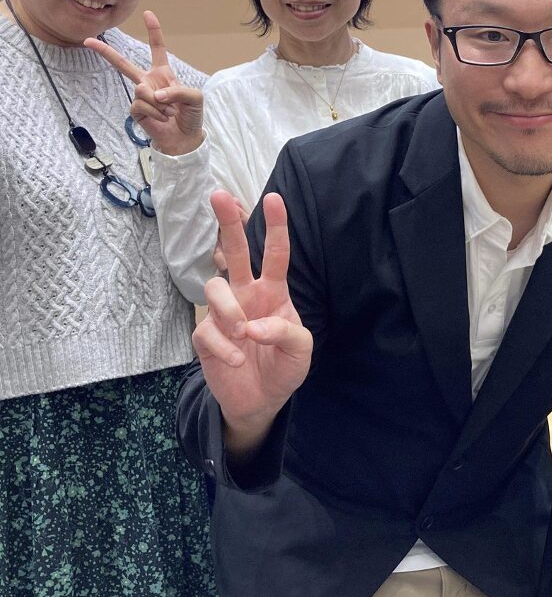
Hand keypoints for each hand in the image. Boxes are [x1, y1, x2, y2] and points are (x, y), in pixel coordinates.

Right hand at [85, 10, 204, 155]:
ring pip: (142, 90)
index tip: (148, 14)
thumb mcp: (195, 98)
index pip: (157, 49)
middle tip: (88, 40)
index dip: (154, 31)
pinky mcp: (136, 110)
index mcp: (164, 73)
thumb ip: (179, 91)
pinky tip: (162, 118)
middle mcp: (149, 81)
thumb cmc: (191, 115)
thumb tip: (155, 93)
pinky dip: (156, 112)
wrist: (185, 138)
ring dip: (161, 103)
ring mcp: (141, 95)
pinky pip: (141, 105)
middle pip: (124, 64)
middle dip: (106, 52)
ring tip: (170, 111)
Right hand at [195, 191, 312, 458]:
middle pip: (235, 251)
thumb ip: (285, 333)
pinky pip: (208, 330)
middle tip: (220, 195)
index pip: (276, 253)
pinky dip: (225, 346)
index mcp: (274, 291)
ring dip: (228, 309)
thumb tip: (254, 326)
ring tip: (245, 334)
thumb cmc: (284, 367)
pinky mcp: (205, 335)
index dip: (275, 226)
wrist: (260, 401)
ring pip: (214, 286)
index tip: (273, 198)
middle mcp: (247, 294)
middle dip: (228, 222)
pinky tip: (237, 360)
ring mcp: (224, 313)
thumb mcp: (300, 350)